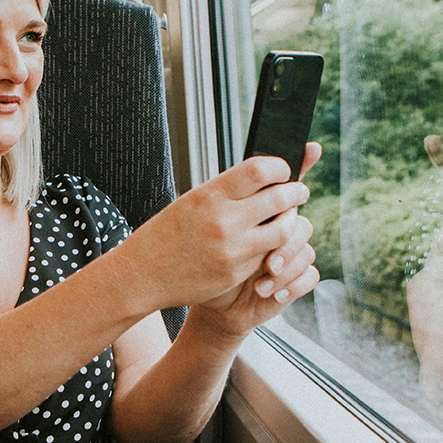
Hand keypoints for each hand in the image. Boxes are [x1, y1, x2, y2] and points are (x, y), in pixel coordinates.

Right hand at [114, 144, 315, 311]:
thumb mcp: (191, 202)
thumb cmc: (166, 234)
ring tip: (288, 217)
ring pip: (282, 231)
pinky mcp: (236, 273)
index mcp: (210, 195)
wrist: (142, 274)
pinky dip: (272, 248)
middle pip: (280, 198)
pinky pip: (267, 256)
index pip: (260, 170)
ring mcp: (232, 249)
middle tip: (299, 191)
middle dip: (296, 192)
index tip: (284, 170)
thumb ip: (226, 192)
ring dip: (290, 222)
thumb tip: (264, 176)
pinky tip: (267, 243)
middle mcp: (223, 220)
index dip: (280, 167)